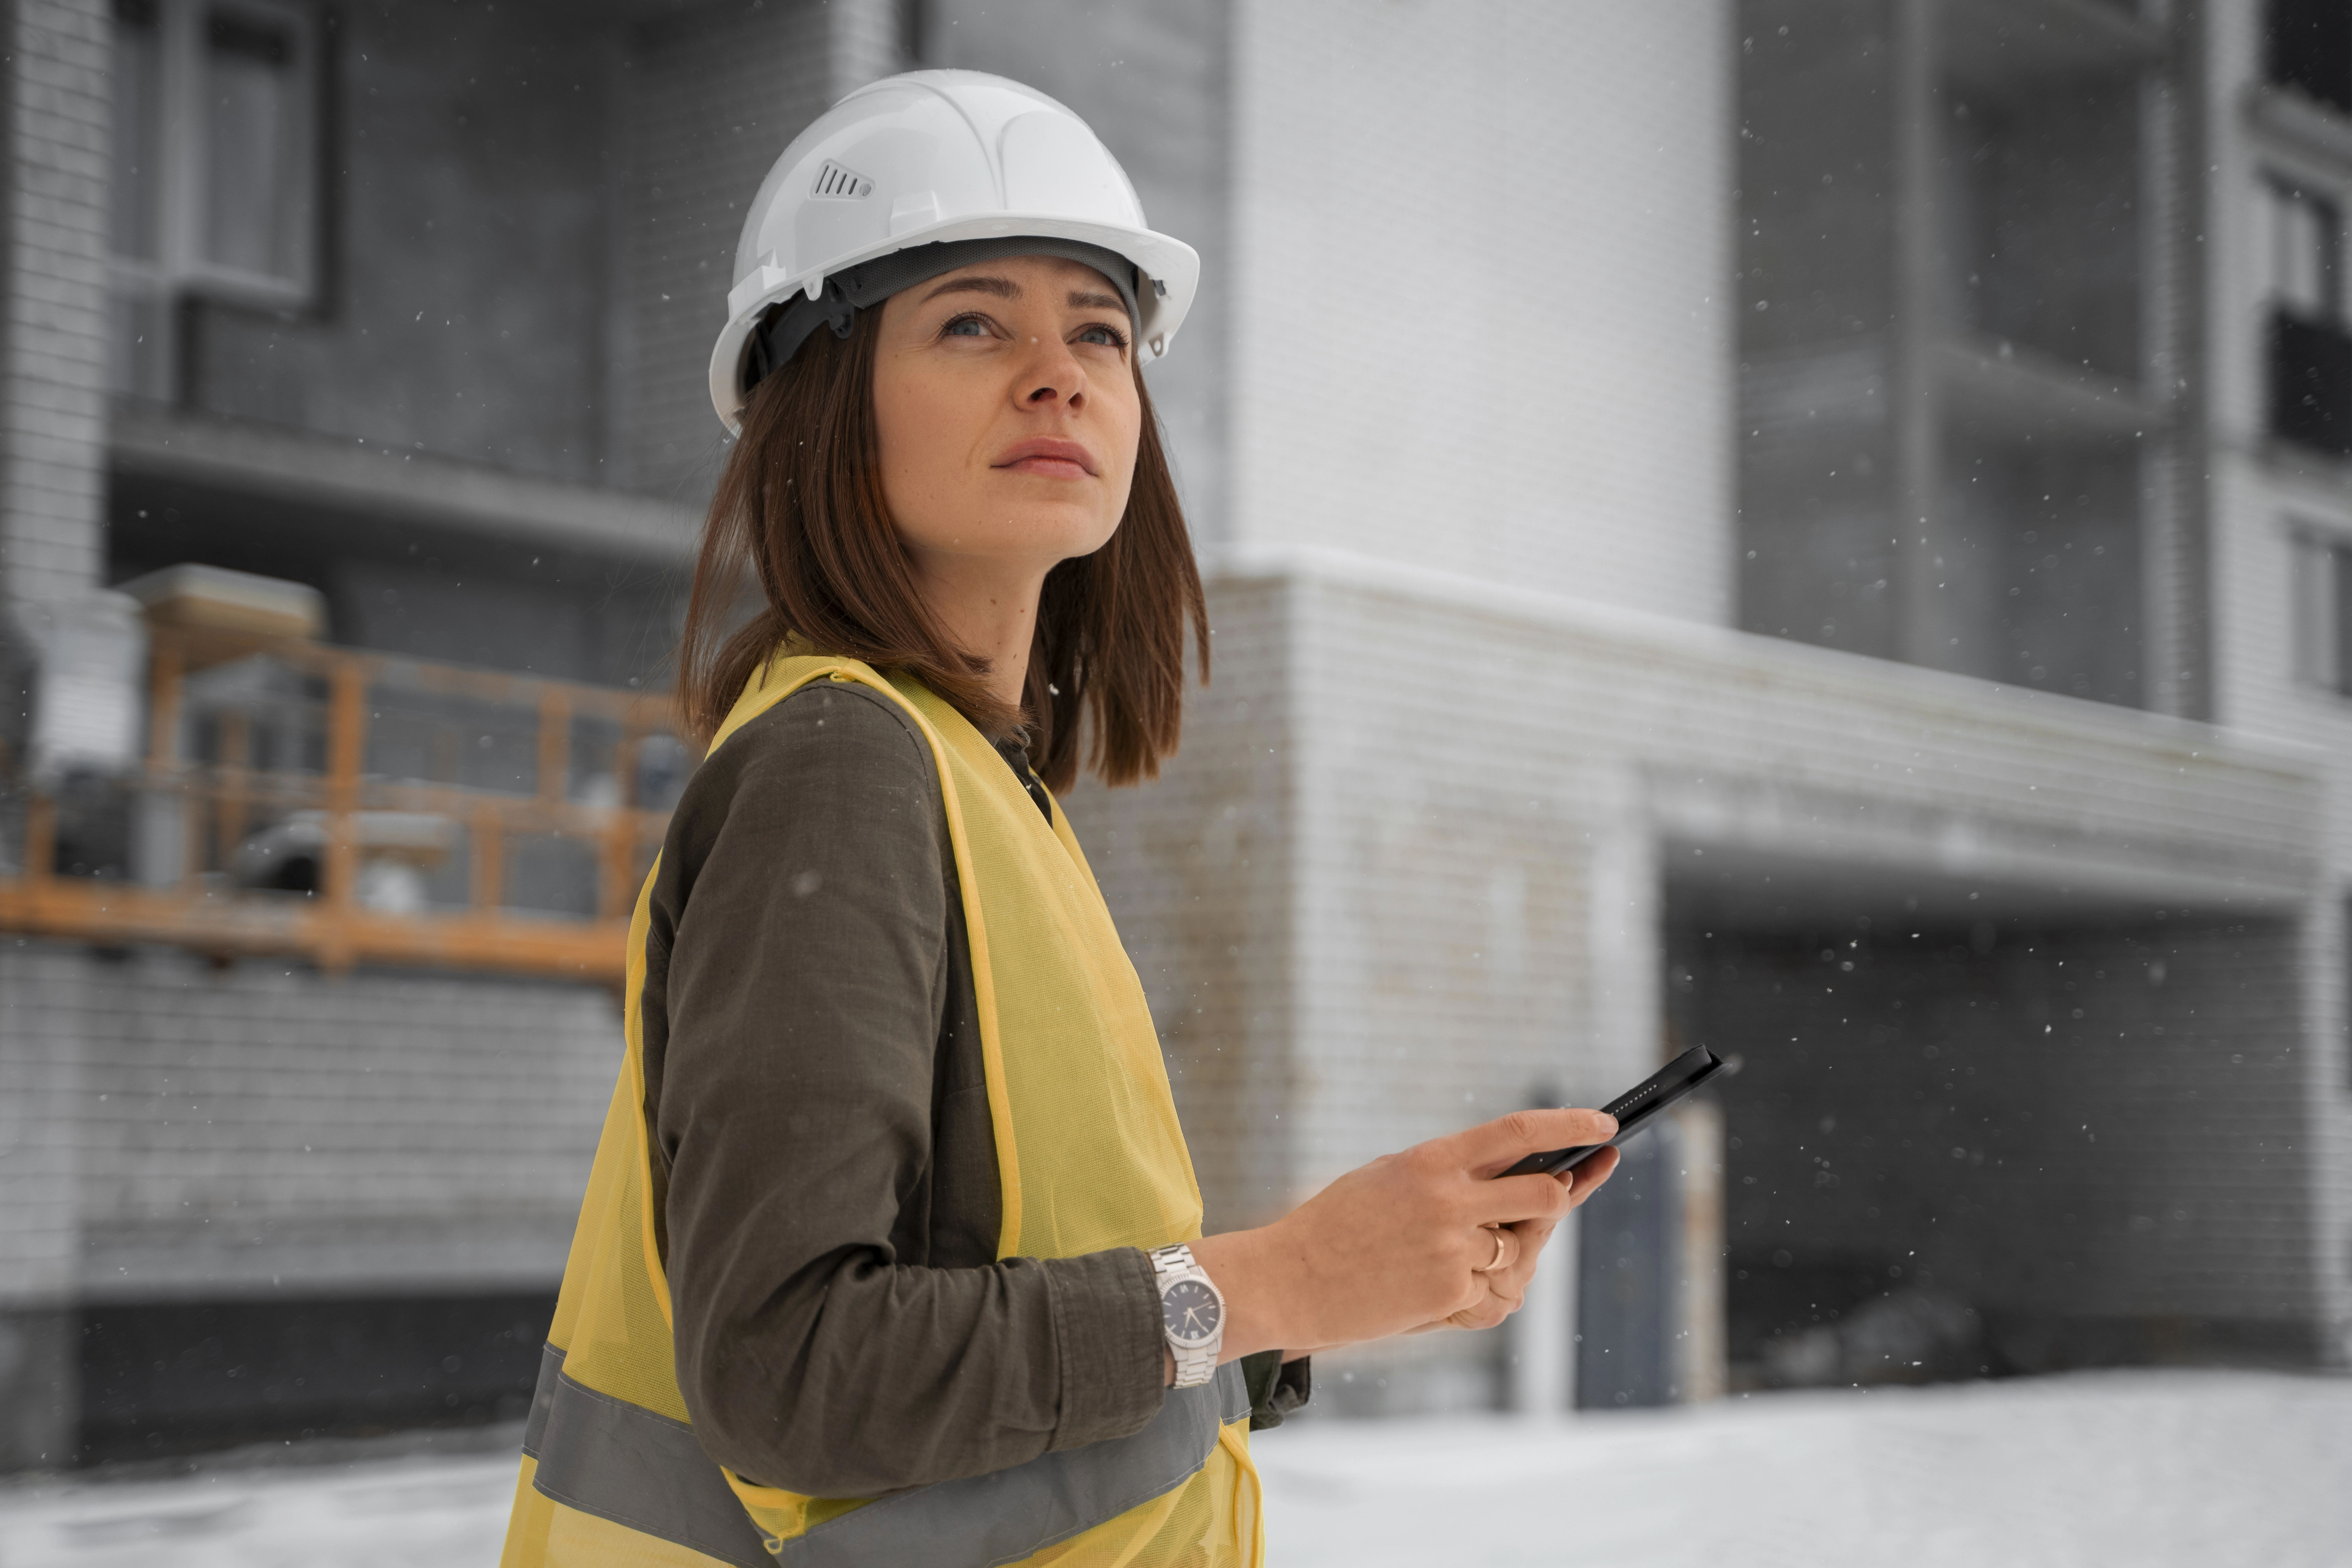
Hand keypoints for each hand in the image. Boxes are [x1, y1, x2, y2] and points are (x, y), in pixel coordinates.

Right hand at [1188, 1109, 1621, 1364]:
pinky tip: (1432, 1295)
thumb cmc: (1337, 1226)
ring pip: (1519, 1251)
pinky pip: (1491, 1294)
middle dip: (1561, 1199)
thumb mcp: (1390, 1178)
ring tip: (1454, 1261)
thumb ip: (1449, 1176)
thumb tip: (1515, 1175)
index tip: (1605, 1124)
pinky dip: (1473, 1296)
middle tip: (1562, 1196)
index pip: (1517, 1131)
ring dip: (1504, 1258)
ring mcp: (1451, 1248)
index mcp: (1430, 1160)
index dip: (1569, 1125)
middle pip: (1543, 1194)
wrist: (1288, 1279)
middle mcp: (1447, 1199)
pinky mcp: (1448, 1293)